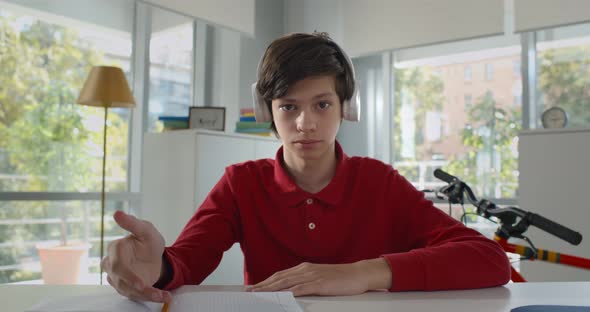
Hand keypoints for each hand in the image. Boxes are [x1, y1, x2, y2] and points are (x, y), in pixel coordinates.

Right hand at [101, 210, 171, 302]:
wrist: (155, 257)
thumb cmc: (148, 241)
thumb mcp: (146, 230)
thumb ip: (133, 224)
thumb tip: (117, 214)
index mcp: (116, 249)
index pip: (117, 265)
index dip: (128, 276)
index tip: (140, 285)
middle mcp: (112, 265)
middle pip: (121, 281)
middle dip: (138, 289)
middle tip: (154, 294)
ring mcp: (117, 278)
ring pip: (129, 291)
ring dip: (147, 295)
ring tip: (164, 296)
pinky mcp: (125, 288)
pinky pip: (135, 295)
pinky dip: (150, 297)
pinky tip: (163, 296)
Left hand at [246, 259, 389, 295]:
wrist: (358, 273)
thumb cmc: (341, 277)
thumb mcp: (320, 277)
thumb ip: (306, 281)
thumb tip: (292, 289)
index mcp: (304, 268)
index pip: (280, 275)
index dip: (266, 281)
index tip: (254, 286)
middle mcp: (306, 270)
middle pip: (279, 278)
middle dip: (263, 285)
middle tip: (249, 291)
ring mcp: (312, 276)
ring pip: (287, 283)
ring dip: (271, 289)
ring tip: (259, 294)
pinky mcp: (320, 284)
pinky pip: (301, 289)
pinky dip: (289, 293)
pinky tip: (281, 296)